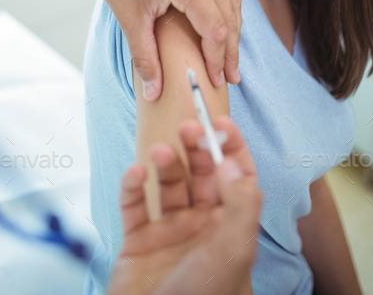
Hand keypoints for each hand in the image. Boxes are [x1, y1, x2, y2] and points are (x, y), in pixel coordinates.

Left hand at [71, 0, 241, 98]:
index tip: (216, 80)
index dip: (217, 59)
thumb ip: (146, 58)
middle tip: (231, 74)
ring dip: (233, 25)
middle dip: (231, 48)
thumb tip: (154, 94)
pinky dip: (228, 0)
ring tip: (229, 52)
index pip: (216, 30)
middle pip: (231, 15)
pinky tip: (222, 19)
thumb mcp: (130, 18)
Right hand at [107, 116, 261, 294]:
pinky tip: (135, 173)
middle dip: (196, 148)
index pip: (236, 178)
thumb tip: (232, 162)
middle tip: (187, 128)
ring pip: (168, 185)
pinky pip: (133, 205)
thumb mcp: (233, 251)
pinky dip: (132, 186)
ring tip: (159, 153)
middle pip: (201, 174)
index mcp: (230, 229)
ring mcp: (169, 234)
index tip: (220, 121)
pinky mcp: (137, 243)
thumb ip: (241, 203)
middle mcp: (202, 227)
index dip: (230, 147)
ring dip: (165, 164)